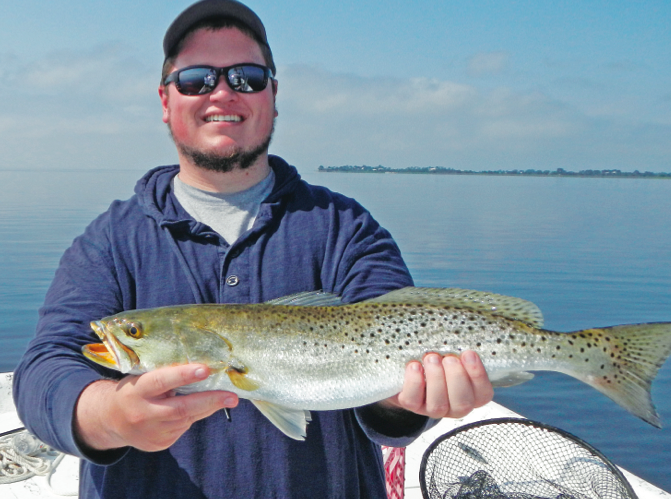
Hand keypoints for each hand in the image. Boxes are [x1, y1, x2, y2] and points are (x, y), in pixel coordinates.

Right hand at [75, 364, 237, 451]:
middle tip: (232, 397)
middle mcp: (142, 414)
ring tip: (225, 397)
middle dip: (210, 401)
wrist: (109, 420)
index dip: (183, 375)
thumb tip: (201, 367)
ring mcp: (151, 433)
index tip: (205, 369)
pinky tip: (194, 408)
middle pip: (180, 409)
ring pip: (187, 419)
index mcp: (136, 391)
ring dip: (207, 407)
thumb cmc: (134, 389)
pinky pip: (183, 428)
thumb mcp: (141, 377)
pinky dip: (192, 416)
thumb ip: (164, 375)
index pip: (161, 381)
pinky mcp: (159, 444)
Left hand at [383, 350, 492, 418]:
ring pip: (438, 405)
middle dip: (456, 378)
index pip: (483, 392)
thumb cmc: (439, 355)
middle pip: (463, 402)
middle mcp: (455, 405)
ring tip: (431, 358)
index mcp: (472, 393)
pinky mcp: (412, 405)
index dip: (477, 375)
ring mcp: (433, 408)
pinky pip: (413, 401)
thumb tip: (469, 326)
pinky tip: (414, 366)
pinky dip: (414, 382)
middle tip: (449, 358)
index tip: (469, 353)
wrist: (410, 364)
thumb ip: (462, 346)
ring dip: (435, 379)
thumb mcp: (453, 350)